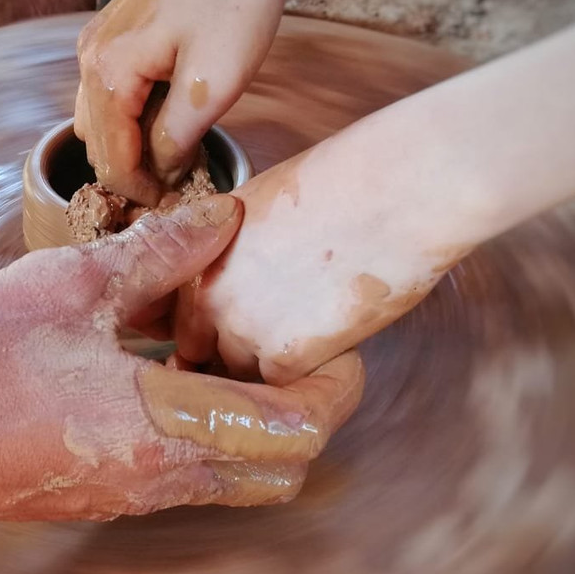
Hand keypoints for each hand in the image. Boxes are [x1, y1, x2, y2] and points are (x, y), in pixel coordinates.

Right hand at [0, 194, 364, 526]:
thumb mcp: (64, 286)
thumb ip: (157, 253)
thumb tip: (223, 217)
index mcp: (160, 433)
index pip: (296, 430)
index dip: (335, 385)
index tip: (337, 340)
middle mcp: (152, 483)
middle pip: (277, 471)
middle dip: (304, 413)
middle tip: (282, 345)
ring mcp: (118, 499)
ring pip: (226, 477)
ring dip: (246, 421)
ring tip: (216, 346)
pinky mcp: (86, 498)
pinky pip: (174, 474)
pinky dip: (195, 430)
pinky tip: (152, 369)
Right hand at [73, 0, 300, 204]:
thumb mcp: (213, 83)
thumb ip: (177, 139)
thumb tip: (162, 175)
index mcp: (106, 73)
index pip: (111, 161)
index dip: (142, 193)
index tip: (176, 206)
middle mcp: (88, 59)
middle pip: (97, 144)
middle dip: (133, 173)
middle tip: (178, 187)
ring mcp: (96, 43)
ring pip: (100, 120)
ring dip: (130, 146)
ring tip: (176, 155)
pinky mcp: (114, 33)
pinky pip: (109, 93)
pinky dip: (132, 117)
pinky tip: (169, 117)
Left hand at [173, 154, 466, 385]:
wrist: (392, 192)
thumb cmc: (343, 183)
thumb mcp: (261, 206)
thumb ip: (237, 250)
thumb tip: (246, 278)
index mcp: (196, 256)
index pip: (182, 317)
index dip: (211, 328)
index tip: (240, 327)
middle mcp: (208, 297)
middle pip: (204, 353)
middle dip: (233, 355)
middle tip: (277, 342)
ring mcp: (242, 330)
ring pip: (241, 376)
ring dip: (269, 370)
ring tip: (309, 342)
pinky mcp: (284, 358)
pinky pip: (280, 390)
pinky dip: (305, 379)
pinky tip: (332, 349)